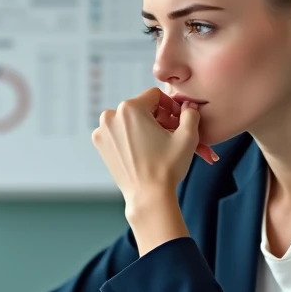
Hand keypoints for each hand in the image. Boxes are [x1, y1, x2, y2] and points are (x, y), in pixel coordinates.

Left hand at [91, 88, 218, 211]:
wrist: (148, 196)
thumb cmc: (167, 167)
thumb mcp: (188, 136)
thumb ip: (191, 113)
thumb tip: (188, 105)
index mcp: (130, 108)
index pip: (154, 95)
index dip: (169, 107)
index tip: (176, 122)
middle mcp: (111, 116)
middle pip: (141, 107)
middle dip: (156, 118)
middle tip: (168, 135)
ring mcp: (102, 131)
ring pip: (129, 119)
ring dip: (142, 127)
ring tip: (156, 144)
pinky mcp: (100, 145)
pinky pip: (118, 132)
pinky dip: (130, 137)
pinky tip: (142, 151)